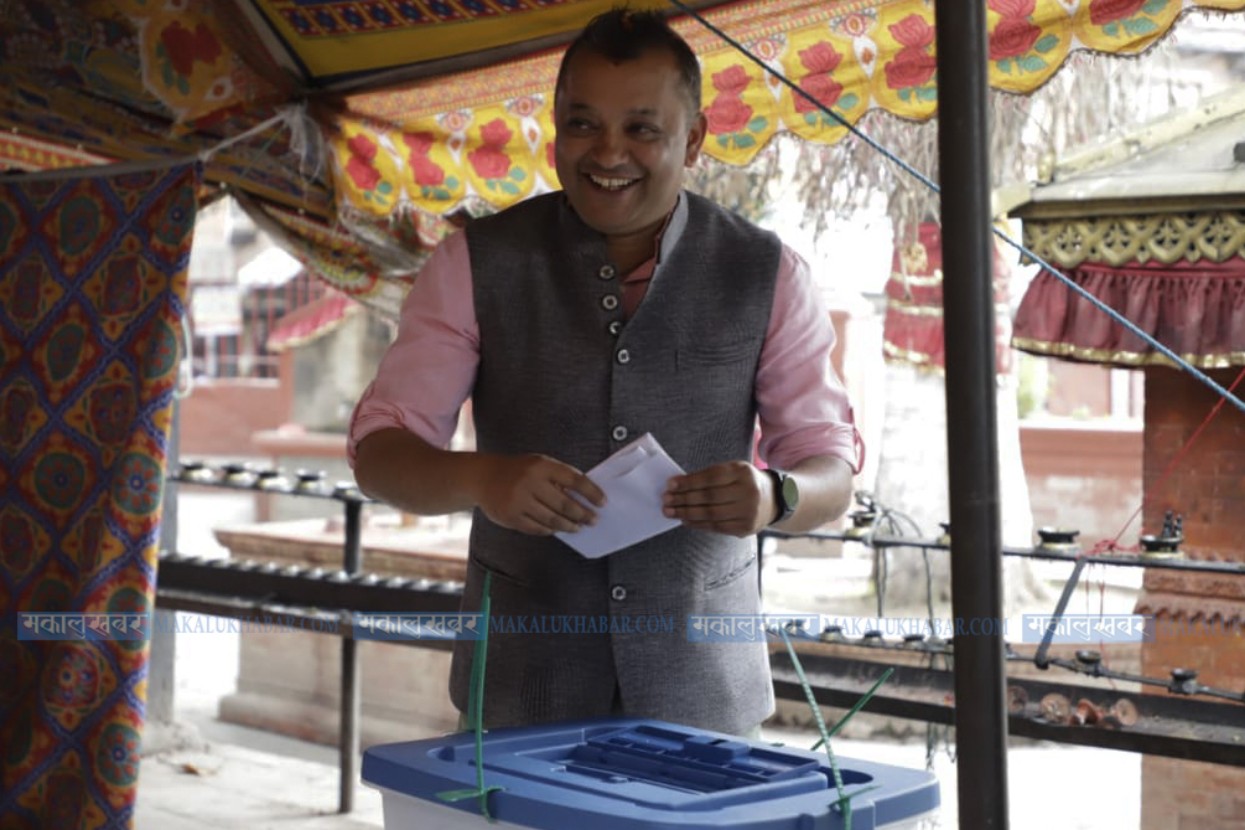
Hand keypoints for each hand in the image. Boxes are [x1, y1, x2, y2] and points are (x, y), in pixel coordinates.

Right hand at [476, 454, 605, 535]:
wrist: (483, 477)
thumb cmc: (518, 470)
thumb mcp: (538, 464)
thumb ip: (559, 477)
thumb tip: (584, 496)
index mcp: (541, 466)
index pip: (574, 480)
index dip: (591, 492)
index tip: (602, 502)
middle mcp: (530, 483)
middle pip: (564, 504)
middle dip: (582, 514)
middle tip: (593, 520)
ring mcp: (519, 501)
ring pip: (551, 519)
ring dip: (568, 525)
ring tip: (578, 527)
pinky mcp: (511, 517)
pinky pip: (536, 528)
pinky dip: (549, 530)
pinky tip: (557, 529)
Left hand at [662, 461, 773, 537]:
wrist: (774, 500)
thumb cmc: (745, 482)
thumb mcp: (733, 470)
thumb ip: (710, 476)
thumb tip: (679, 485)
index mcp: (743, 472)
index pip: (711, 477)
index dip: (689, 482)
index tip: (670, 484)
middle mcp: (748, 492)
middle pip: (709, 497)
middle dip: (683, 499)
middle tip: (666, 500)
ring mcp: (748, 512)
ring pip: (711, 514)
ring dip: (687, 513)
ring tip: (671, 512)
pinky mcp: (745, 528)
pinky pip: (716, 527)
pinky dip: (698, 524)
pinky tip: (685, 520)